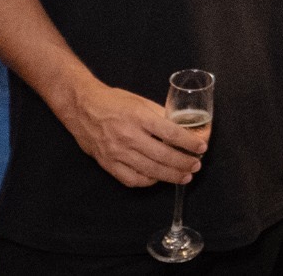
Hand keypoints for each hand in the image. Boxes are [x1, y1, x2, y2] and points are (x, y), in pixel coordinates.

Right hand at [55, 81, 207, 187]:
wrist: (82, 107)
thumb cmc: (113, 101)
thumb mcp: (140, 101)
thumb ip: (160, 115)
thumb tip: (181, 127)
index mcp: (139, 117)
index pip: (170, 133)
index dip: (189, 143)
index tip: (201, 147)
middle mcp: (128, 136)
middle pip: (163, 156)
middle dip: (184, 163)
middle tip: (196, 165)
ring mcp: (117, 153)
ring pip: (150, 171)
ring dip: (171, 175)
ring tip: (185, 176)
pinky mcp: (108, 164)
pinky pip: (132, 179)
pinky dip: (148, 181)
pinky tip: (159, 178)